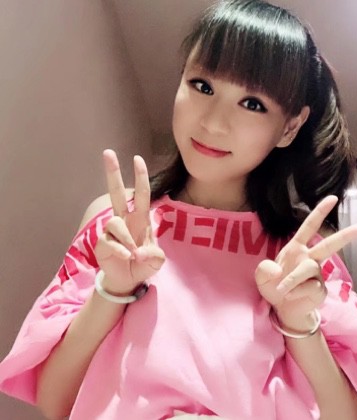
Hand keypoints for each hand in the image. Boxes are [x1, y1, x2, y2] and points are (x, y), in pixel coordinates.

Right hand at [94, 149, 164, 295]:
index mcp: (140, 220)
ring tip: (132, 254)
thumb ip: (154, 256)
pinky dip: (119, 250)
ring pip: (115, 222)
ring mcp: (112, 231)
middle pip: (117, 193)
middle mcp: (125, 221)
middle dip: (113, 173)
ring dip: (125, 238)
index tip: (137, 158)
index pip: (142, 195)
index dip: (140, 177)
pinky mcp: (102, 243)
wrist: (128, 280)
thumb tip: (140, 252)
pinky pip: (109, 241)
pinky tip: (125, 257)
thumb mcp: (157, 262)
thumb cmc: (143, 264)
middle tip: (108, 152)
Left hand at [255, 196, 356, 330]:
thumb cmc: (273, 285)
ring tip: (282, 289)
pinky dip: (295, 292)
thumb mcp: (262, 276)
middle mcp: (309, 258)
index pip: (309, 227)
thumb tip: (276, 270)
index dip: (319, 212)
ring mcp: (317, 274)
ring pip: (309, 268)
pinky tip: (290, 296)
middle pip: (329, 245)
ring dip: (292, 278)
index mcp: (296, 248)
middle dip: (346, 236)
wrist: (282, 308)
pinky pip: (309, 287)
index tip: (333, 198)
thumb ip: (264, 269)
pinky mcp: (320, 289)